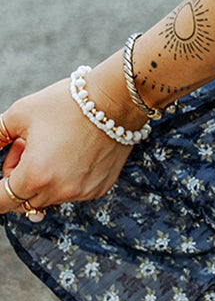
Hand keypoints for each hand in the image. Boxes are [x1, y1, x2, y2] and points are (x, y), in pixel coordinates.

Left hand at [0, 75, 138, 221]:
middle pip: (22, 201)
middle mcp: (59, 191)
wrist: (116, 99)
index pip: (0, 201)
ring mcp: (82, 192)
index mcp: (36, 175)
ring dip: (41, 179)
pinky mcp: (98, 188)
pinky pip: (70, 192)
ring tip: (51, 146)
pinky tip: (71, 151)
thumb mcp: (20, 114)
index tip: (3, 170)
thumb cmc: (67, 102)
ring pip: (47, 197)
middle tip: (25, 147)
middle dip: (16, 178)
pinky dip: (64, 178)